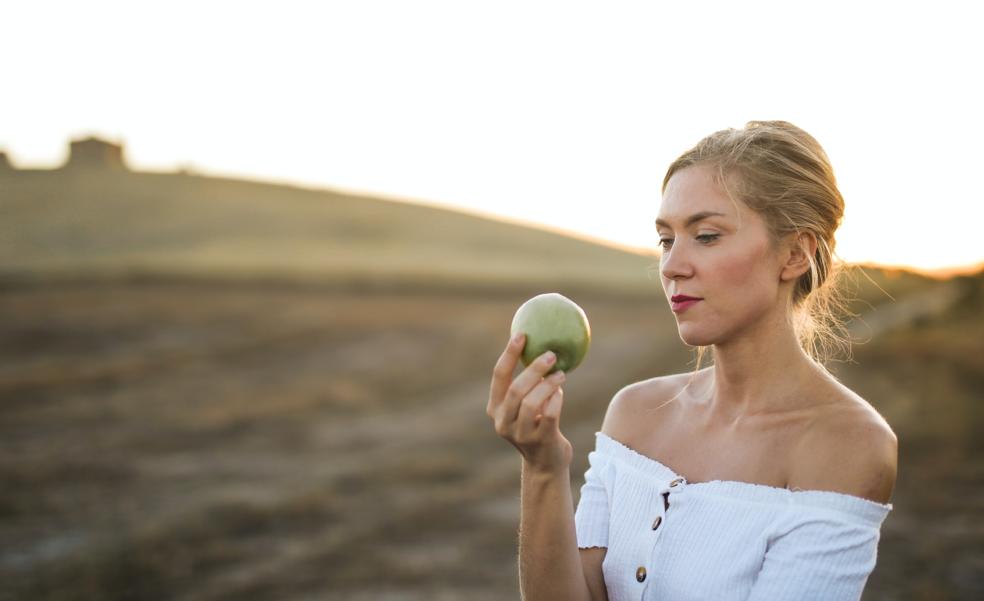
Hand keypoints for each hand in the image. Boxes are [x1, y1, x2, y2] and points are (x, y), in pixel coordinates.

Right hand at [487, 333, 572, 474]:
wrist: (546, 463)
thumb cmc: (537, 425)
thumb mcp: (525, 405)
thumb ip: (528, 384)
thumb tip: (542, 347)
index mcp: (495, 408)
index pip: (499, 376)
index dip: (509, 354)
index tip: (521, 335)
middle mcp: (503, 421)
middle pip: (516, 389)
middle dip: (534, 369)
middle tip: (551, 355)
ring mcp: (520, 434)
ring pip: (532, 402)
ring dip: (548, 385)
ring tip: (561, 375)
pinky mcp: (540, 441)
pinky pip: (550, 414)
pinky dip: (557, 400)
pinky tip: (561, 392)